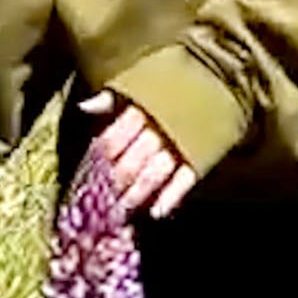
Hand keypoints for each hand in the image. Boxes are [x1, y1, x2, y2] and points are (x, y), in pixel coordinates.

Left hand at [79, 92, 196, 219]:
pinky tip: (156, 212)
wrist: (212, 84)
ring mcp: (181, 142)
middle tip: (102, 208)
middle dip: (114, 187)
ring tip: (124, 212)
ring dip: (137, 195)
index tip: (87, 181)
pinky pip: (185, 179)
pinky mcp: (201, 156)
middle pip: (130, 162)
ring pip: (154, 173)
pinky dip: (171, 197)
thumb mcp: (135, 87)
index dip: (97, 165)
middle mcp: (159, 126)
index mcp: (140, 108)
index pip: (111, 141)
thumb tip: (84, 106)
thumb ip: (109, 99)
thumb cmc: (165, 91)